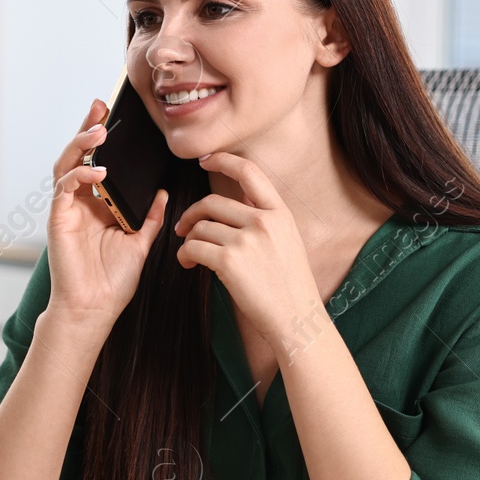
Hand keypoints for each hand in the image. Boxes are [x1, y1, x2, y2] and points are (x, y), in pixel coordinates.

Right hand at [45, 99, 168, 332]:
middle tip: (100, 106)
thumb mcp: (141, 244)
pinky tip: (98, 173)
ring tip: (99, 132)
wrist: (94, 309)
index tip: (115, 116)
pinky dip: (80, 176)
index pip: (98, 162)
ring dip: (81, 145)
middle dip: (88, 129)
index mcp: (98, 205)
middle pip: (78, 155)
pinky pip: (64, 188)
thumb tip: (163, 193)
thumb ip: (150, 218)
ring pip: (66, 165)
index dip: (103, 139)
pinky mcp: (58, 219)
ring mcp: (67, 209)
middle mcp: (80, 203)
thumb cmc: (112, 282)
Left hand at [173, 152, 322, 348]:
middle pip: (212, 202)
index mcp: (280, 213)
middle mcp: (263, 221)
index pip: (249, 173)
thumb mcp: (288, 242)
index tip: (205, 160)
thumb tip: (236, 208)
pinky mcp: (229, 261)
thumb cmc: (291, 288)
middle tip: (182, 228)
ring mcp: (246, 240)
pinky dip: (184, 255)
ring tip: (189, 254)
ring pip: (200, 227)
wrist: (297, 319)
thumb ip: (265, 221)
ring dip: (187, 240)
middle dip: (191, 214)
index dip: (223, 160)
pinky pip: (193, 247)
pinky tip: (188, 264)